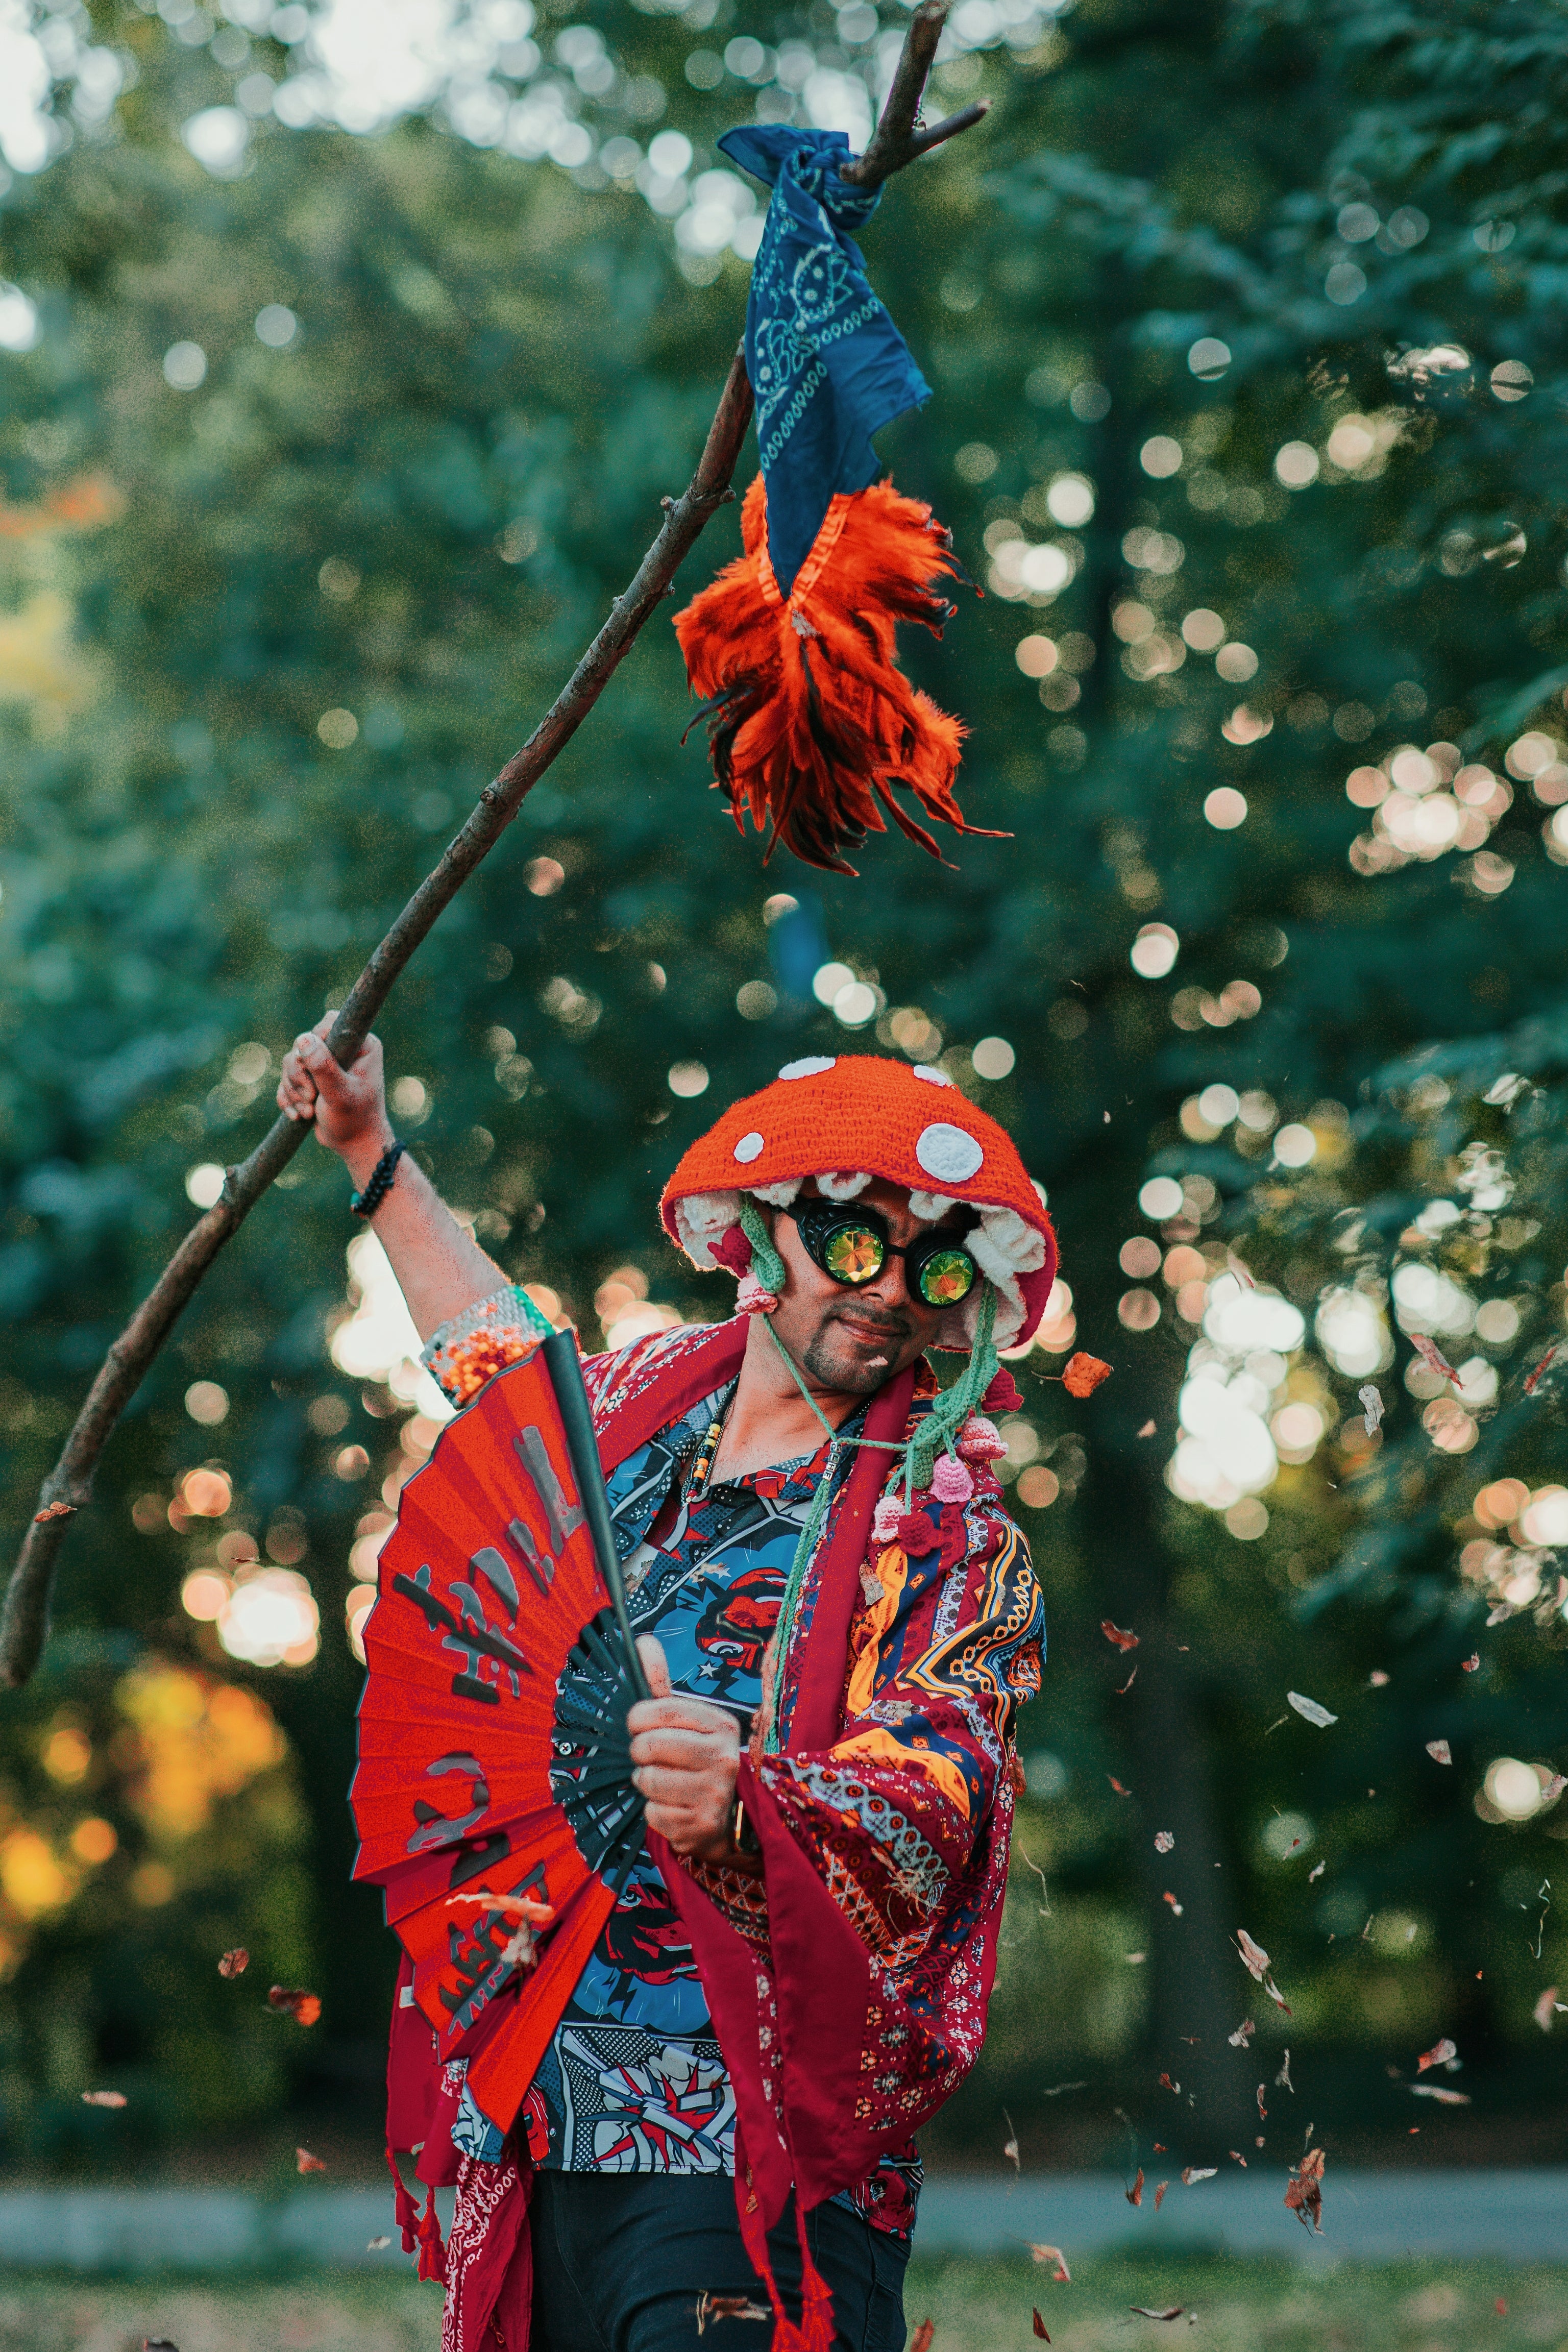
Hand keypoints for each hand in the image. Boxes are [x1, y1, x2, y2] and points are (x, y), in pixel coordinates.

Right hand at [277, 1016, 392, 1167]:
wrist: (353, 1145)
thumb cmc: (355, 1120)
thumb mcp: (340, 1094)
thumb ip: (324, 1067)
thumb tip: (304, 1040)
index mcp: (361, 1046)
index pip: (329, 1022)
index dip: (314, 1042)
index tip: (312, 1069)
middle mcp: (343, 1050)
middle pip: (303, 1044)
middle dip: (299, 1075)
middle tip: (311, 1097)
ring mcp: (325, 1064)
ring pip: (291, 1063)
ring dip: (294, 1090)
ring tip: (308, 1111)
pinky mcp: (311, 1079)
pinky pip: (286, 1080)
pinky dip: (289, 1099)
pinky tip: (299, 1117)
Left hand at [628, 1636, 744, 1864]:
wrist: (730, 1817)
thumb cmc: (697, 1759)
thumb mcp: (685, 1719)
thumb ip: (661, 1683)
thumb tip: (642, 1641)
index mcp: (720, 1723)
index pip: (660, 1710)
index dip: (637, 1719)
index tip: (638, 1725)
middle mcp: (723, 1757)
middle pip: (649, 1746)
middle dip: (640, 1755)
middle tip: (651, 1758)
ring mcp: (714, 1793)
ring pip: (647, 1781)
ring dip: (646, 1784)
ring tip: (665, 1782)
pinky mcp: (702, 1826)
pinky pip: (653, 1814)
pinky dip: (655, 1812)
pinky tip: (674, 1807)